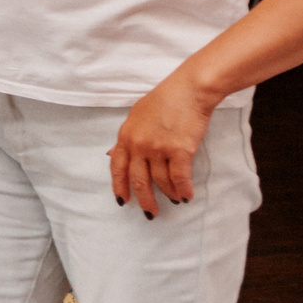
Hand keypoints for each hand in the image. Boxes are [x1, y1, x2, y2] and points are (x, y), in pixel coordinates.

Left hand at [109, 71, 218, 217]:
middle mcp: (139, 144)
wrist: (189, 90)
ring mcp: (159, 148)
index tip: (123, 200)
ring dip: (169, 194)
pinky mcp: (180, 150)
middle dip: (144, 199)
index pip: (117, 167)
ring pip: (161, 181)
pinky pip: (180, 178)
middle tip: (150, 212)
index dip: (119, 186)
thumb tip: (113, 155)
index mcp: (125, 135)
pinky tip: (187, 196)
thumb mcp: (136, 116)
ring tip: (174, 199)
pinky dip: (184, 189)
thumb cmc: (165, 99)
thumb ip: (127, 137)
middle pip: (138, 180)